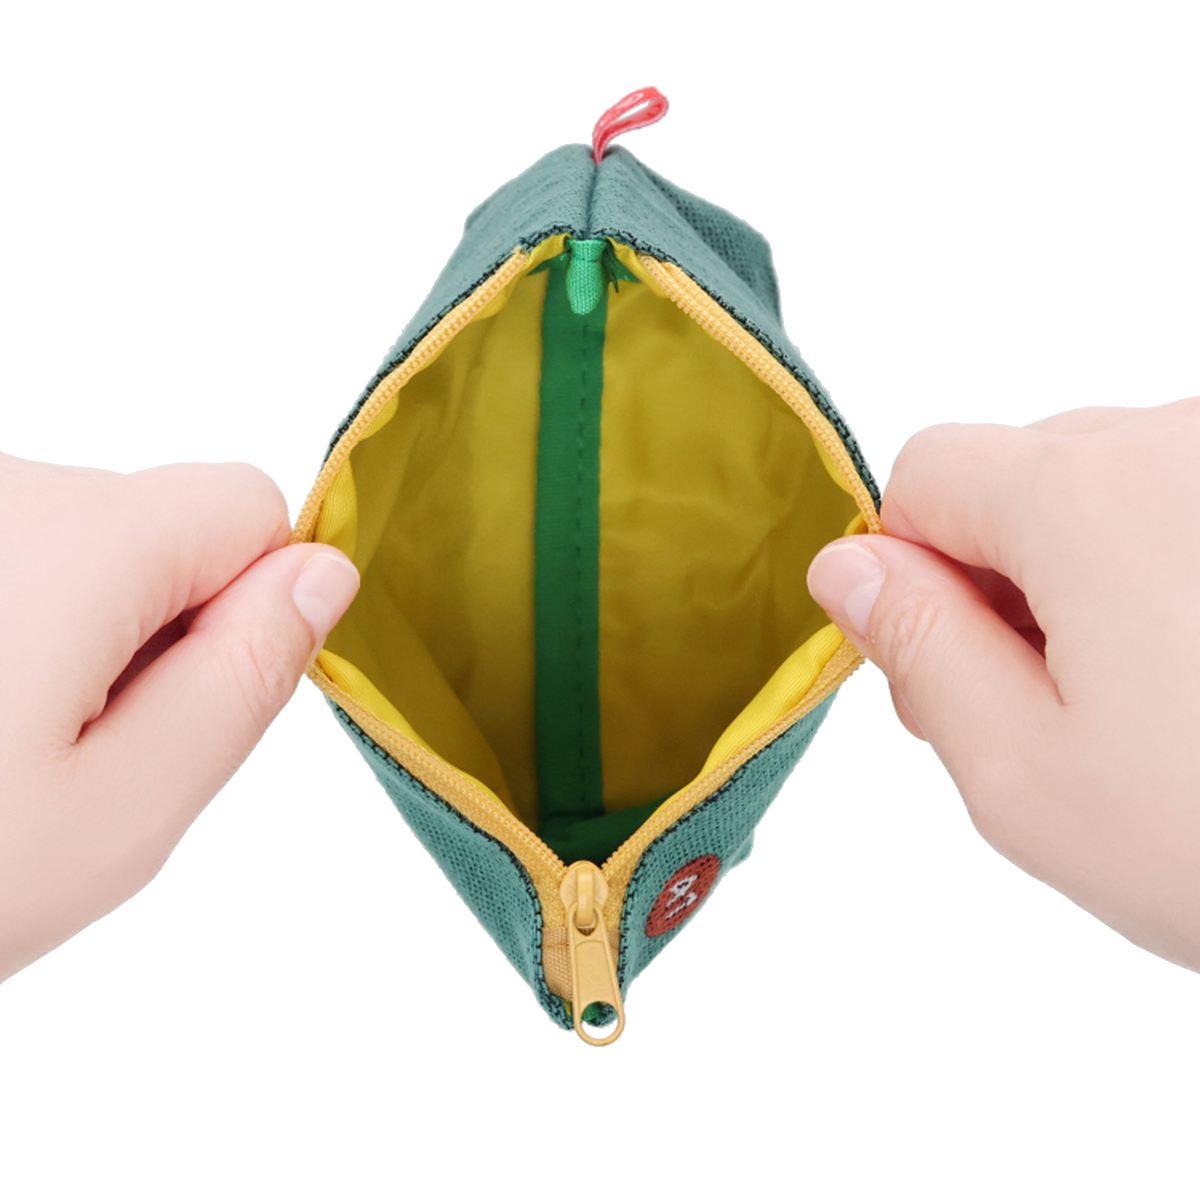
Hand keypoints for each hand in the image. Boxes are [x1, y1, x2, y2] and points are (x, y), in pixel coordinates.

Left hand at [0, 453, 358, 980]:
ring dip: (73, 638)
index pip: (250, 503)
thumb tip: (325, 575)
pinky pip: (7, 563)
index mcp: (82, 538)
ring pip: (76, 549)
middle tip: (76, 757)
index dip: (254, 603)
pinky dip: (7, 630)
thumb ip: (245, 677)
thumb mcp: (124, 806)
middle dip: (157, 630)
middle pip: (158, 525)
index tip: (184, 700)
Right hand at [807, 398, 1199, 970]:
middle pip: (1025, 471)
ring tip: (1154, 703)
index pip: (926, 471)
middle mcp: (1187, 438)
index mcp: (1087, 495)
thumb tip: (845, 570)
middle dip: (1003, 577)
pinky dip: (1174, 569)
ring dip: (1097, 578)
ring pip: (1118, 488)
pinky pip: (1195, 502)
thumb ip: (915, 648)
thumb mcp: (1024, 772)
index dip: (908, 568)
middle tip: (1048, 709)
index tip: (945, 663)